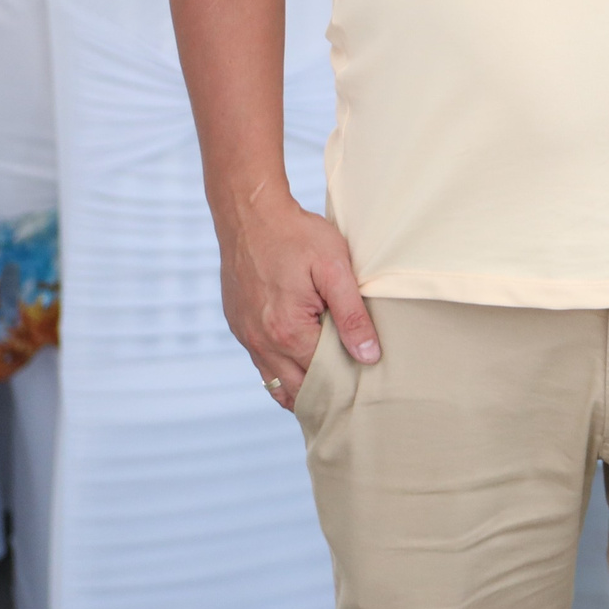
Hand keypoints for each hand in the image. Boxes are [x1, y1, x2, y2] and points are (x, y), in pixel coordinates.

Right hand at [217, 190, 378, 409]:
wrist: (250, 214)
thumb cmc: (296, 236)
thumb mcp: (334, 268)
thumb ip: (352, 315)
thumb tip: (369, 356)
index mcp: (288, 332)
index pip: (324, 377)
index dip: (349, 379)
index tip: (370, 381)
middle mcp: (261, 342)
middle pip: (298, 389)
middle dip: (325, 394)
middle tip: (354, 394)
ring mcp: (246, 336)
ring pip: (276, 383)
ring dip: (302, 389)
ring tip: (331, 387)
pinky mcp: (239, 326)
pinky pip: (262, 364)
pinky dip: (283, 371)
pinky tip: (304, 364)